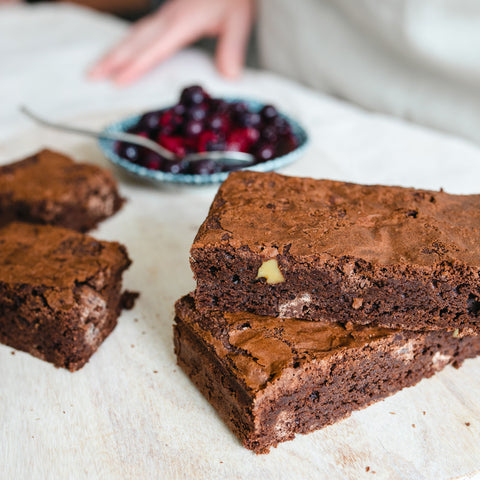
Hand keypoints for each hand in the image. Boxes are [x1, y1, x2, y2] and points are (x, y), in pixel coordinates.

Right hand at [89, 0, 254, 84]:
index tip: (118, 81)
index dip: (136, 66)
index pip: (154, 48)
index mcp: (182, 21)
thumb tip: (229, 76)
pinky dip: (126, 44)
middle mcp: (168, 18)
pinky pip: (140, 31)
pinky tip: (122, 53)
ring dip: (113, 52)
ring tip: (96, 68)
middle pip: (133, 40)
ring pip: (133, 35)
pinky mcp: (167, 14)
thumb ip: (232, 47)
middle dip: (111, 59)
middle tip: (90, 76)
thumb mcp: (239, 18)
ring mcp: (165, 15)